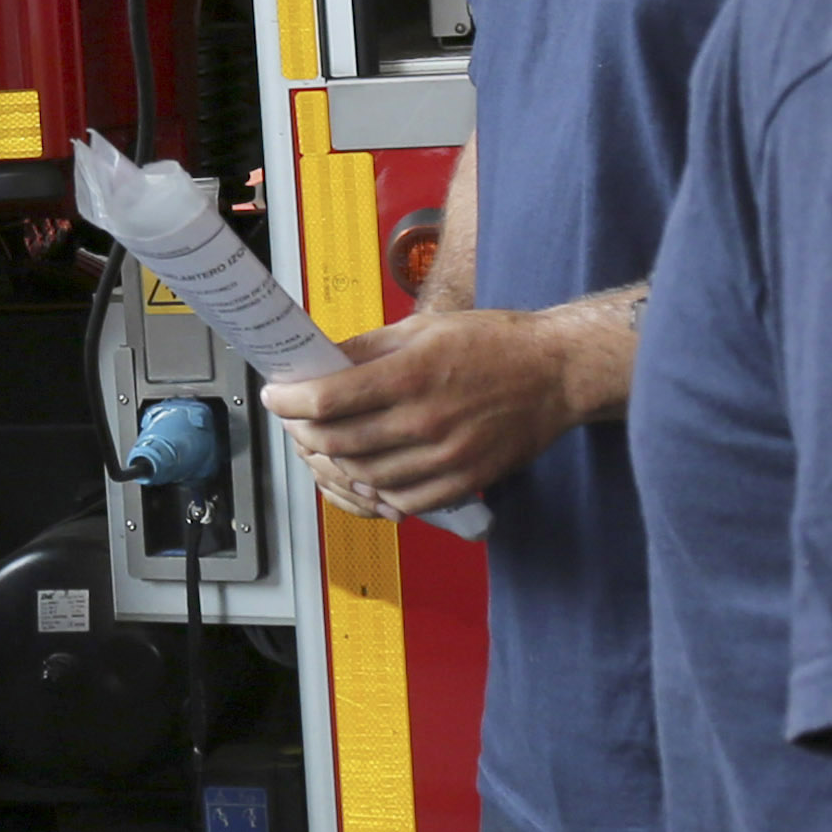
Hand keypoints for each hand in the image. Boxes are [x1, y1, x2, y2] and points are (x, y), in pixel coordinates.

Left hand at [259, 305, 584, 515]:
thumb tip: (319, 364)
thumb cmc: (492, 343)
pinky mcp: (462, 482)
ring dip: (333, 466)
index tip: (276, 397)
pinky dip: (373, 493)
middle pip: (337, 443)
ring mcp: (444, 458)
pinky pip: (401, 502)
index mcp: (411, 375)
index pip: (328, 399)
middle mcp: (424, 421)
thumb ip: (367, 350)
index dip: (290, 401)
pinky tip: (364, 475)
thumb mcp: (423, 329)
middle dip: (303, 434)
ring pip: (364, 478)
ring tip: (324, 449)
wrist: (555, 374)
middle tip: (294, 422)